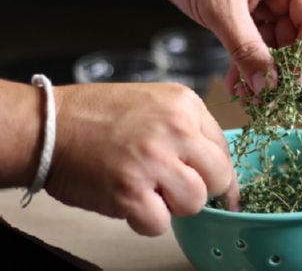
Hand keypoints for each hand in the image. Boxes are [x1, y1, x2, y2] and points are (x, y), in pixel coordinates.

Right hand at [47, 83, 238, 235]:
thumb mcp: (156, 103)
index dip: (217, 172)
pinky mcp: (129, 191)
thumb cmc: (101, 115)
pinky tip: (130, 200)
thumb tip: (216, 169)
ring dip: (173, 205)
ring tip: (148, 190)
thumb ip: (190, 130)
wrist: (51, 125)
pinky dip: (145, 220)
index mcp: (184, 104)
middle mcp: (174, 128)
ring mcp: (152, 159)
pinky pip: (160, 224)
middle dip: (200, 189)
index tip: (211, 184)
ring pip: (195, 203)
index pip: (224, 149)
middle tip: (174, 185)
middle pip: (218, 178)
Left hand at [154, 0, 301, 94]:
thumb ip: (246, 48)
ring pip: (272, 44)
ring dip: (260, 72)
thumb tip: (267, 86)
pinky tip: (237, 83)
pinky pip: (252, 42)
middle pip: (293, 36)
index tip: (291, 85)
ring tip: (248, 96)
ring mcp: (264, 0)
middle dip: (278, 70)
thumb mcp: (222, 8)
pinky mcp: (246, 11)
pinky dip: (244, 62)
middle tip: (267, 98)